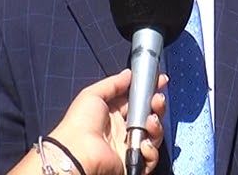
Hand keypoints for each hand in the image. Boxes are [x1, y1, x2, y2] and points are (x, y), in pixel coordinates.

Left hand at [50, 69, 167, 174]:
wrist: (77, 152)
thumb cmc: (81, 122)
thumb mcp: (93, 94)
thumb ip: (114, 83)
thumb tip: (129, 74)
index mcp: (113, 113)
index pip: (137, 100)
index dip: (149, 91)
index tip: (160, 81)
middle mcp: (123, 129)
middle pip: (149, 116)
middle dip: (157, 106)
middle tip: (158, 99)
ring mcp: (129, 146)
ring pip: (154, 135)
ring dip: (156, 126)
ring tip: (151, 121)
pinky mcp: (134, 163)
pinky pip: (151, 157)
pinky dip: (151, 150)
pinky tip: (142, 144)